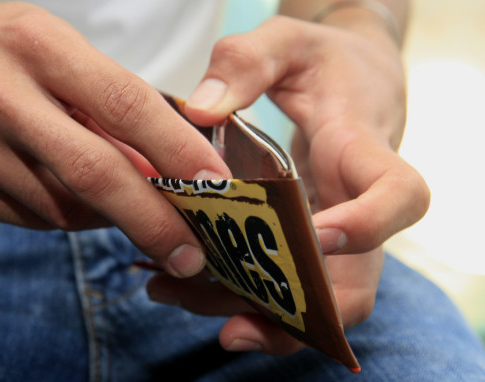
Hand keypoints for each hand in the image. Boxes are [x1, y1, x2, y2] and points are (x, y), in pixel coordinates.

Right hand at [0, 1, 230, 277]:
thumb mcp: (57, 48)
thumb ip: (109, 104)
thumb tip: (164, 165)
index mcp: (37, 46)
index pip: (126, 104)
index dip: (178, 150)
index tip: (216, 186)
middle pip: (95, 173)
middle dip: (153, 221)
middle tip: (192, 253)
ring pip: (65, 208)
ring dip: (109, 216)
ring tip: (127, 206)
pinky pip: (33, 219)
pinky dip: (68, 216)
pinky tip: (72, 196)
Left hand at [146, 15, 428, 352]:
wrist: (346, 80)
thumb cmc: (321, 60)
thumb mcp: (284, 40)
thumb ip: (245, 62)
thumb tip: (199, 110)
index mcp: (363, 149)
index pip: (398, 195)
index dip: (369, 225)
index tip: (317, 235)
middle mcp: (355, 203)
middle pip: (357, 282)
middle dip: (302, 315)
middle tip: (233, 327)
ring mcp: (332, 226)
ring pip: (312, 295)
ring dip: (252, 313)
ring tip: (176, 296)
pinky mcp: (304, 236)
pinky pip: (284, 279)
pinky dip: (237, 292)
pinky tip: (179, 284)